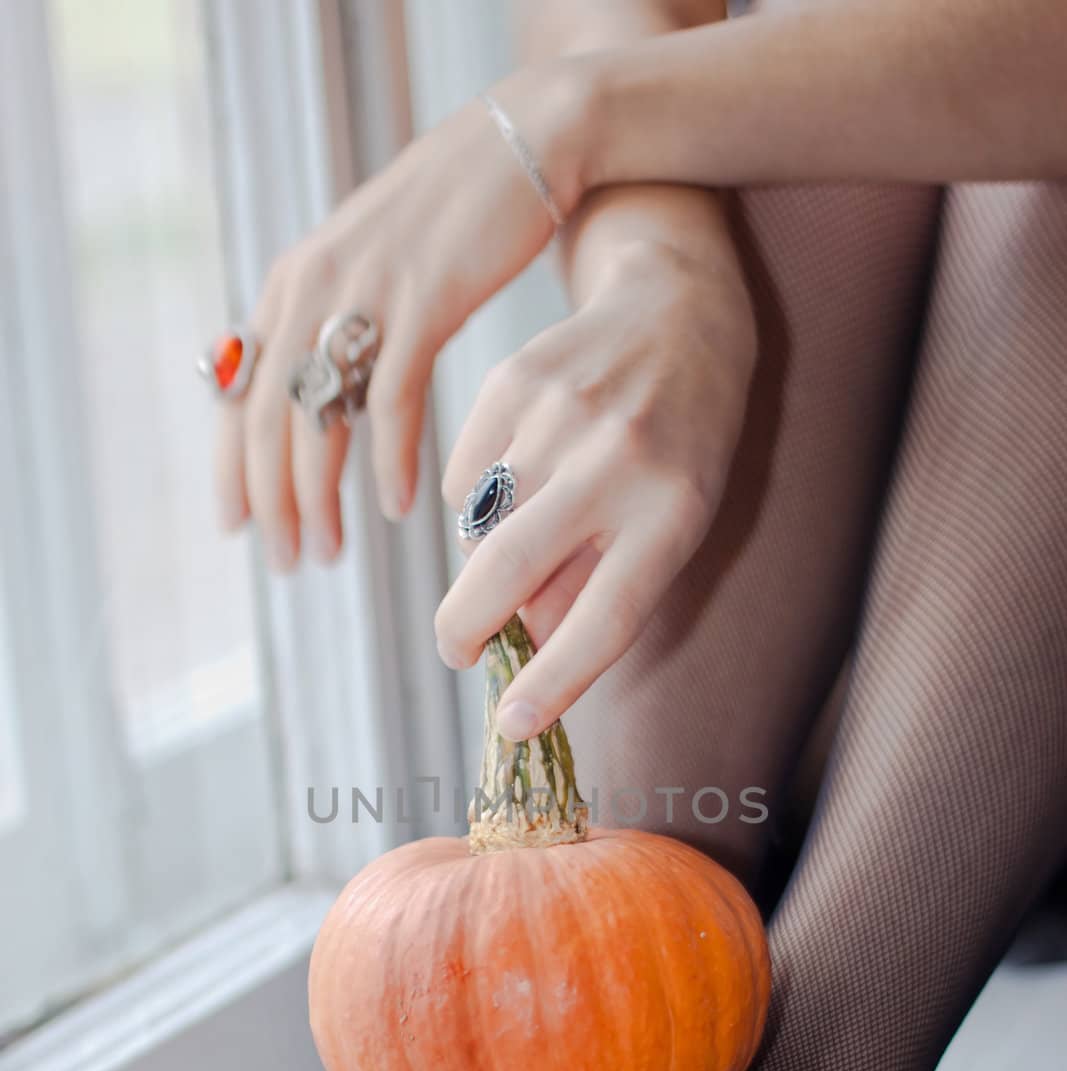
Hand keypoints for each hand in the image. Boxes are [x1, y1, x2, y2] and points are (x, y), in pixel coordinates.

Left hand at [214, 64, 586, 569]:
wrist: (516, 147)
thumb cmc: (447, 225)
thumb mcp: (366, 273)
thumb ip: (329, 331)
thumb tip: (308, 405)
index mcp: (289, 287)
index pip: (239, 396)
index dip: (233, 469)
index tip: (238, 529)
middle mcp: (309, 289)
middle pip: (269, 421)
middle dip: (273, 504)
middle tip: (290, 563)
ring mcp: (361, 293)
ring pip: (319, 419)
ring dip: (321, 497)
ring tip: (332, 551)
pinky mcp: (419, 298)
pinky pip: (392, 401)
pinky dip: (391, 461)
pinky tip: (398, 506)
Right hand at [435, 237, 756, 739]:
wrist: (678, 309)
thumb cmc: (680, 443)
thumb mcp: (673, 521)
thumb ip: (601, 586)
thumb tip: (529, 647)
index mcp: (672, 512)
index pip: (606, 618)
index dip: (556, 681)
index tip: (515, 726)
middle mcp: (617, 462)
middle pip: (511, 570)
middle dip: (465, 628)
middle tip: (459, 652)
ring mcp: (561, 416)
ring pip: (479, 525)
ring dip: (484, 558)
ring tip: (520, 538)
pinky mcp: (513, 379)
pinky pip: (463, 475)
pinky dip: (475, 498)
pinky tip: (516, 476)